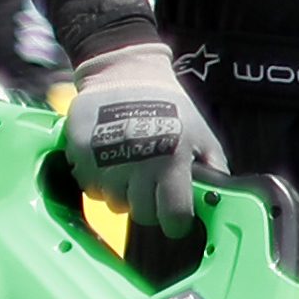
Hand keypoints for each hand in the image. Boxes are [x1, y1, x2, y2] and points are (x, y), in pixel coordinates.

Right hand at [64, 43, 226, 239]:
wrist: (125, 75)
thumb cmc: (171, 108)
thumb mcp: (202, 135)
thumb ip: (214, 170)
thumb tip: (218, 201)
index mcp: (172, 160)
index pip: (173, 216)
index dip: (177, 224)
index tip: (177, 220)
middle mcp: (137, 164)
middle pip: (141, 214)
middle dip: (150, 208)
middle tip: (152, 188)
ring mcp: (105, 160)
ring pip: (113, 203)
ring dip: (123, 194)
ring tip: (130, 169)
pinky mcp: (80, 154)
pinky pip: (89, 188)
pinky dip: (99, 181)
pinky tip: (109, 160)